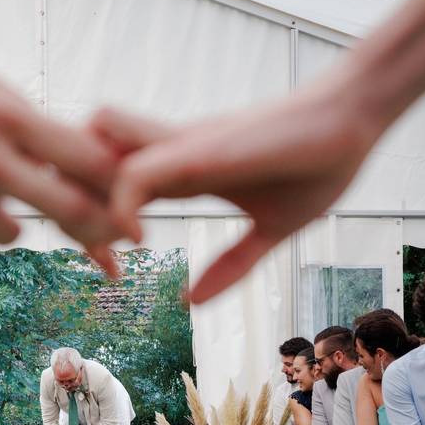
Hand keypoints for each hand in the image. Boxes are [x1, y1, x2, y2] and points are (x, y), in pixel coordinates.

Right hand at [0, 42, 123, 276]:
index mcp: (4, 116)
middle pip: (69, 211)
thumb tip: (59, 146)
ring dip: (1, 223)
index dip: (116, 188)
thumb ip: (19, 113)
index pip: (88, 161)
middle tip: (99, 242)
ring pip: (10, 237)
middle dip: (91, 230)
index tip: (126, 205)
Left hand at [91, 78, 381, 303]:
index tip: (107, 267)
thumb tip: (192, 303)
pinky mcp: (196, 150)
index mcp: (182, 174)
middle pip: (87, 171)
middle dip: (71, 208)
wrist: (353, 121)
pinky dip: (122, 206)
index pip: (115, 193)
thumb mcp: (270, 231)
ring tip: (100, 246)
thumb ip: (233, 264)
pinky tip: (136, 238)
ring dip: (86, 200)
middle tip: (88, 257)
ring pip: (94, 159)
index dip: (98, 227)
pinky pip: (135, 174)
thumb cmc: (317, 165)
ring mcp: (178, 150)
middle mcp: (169, 156)